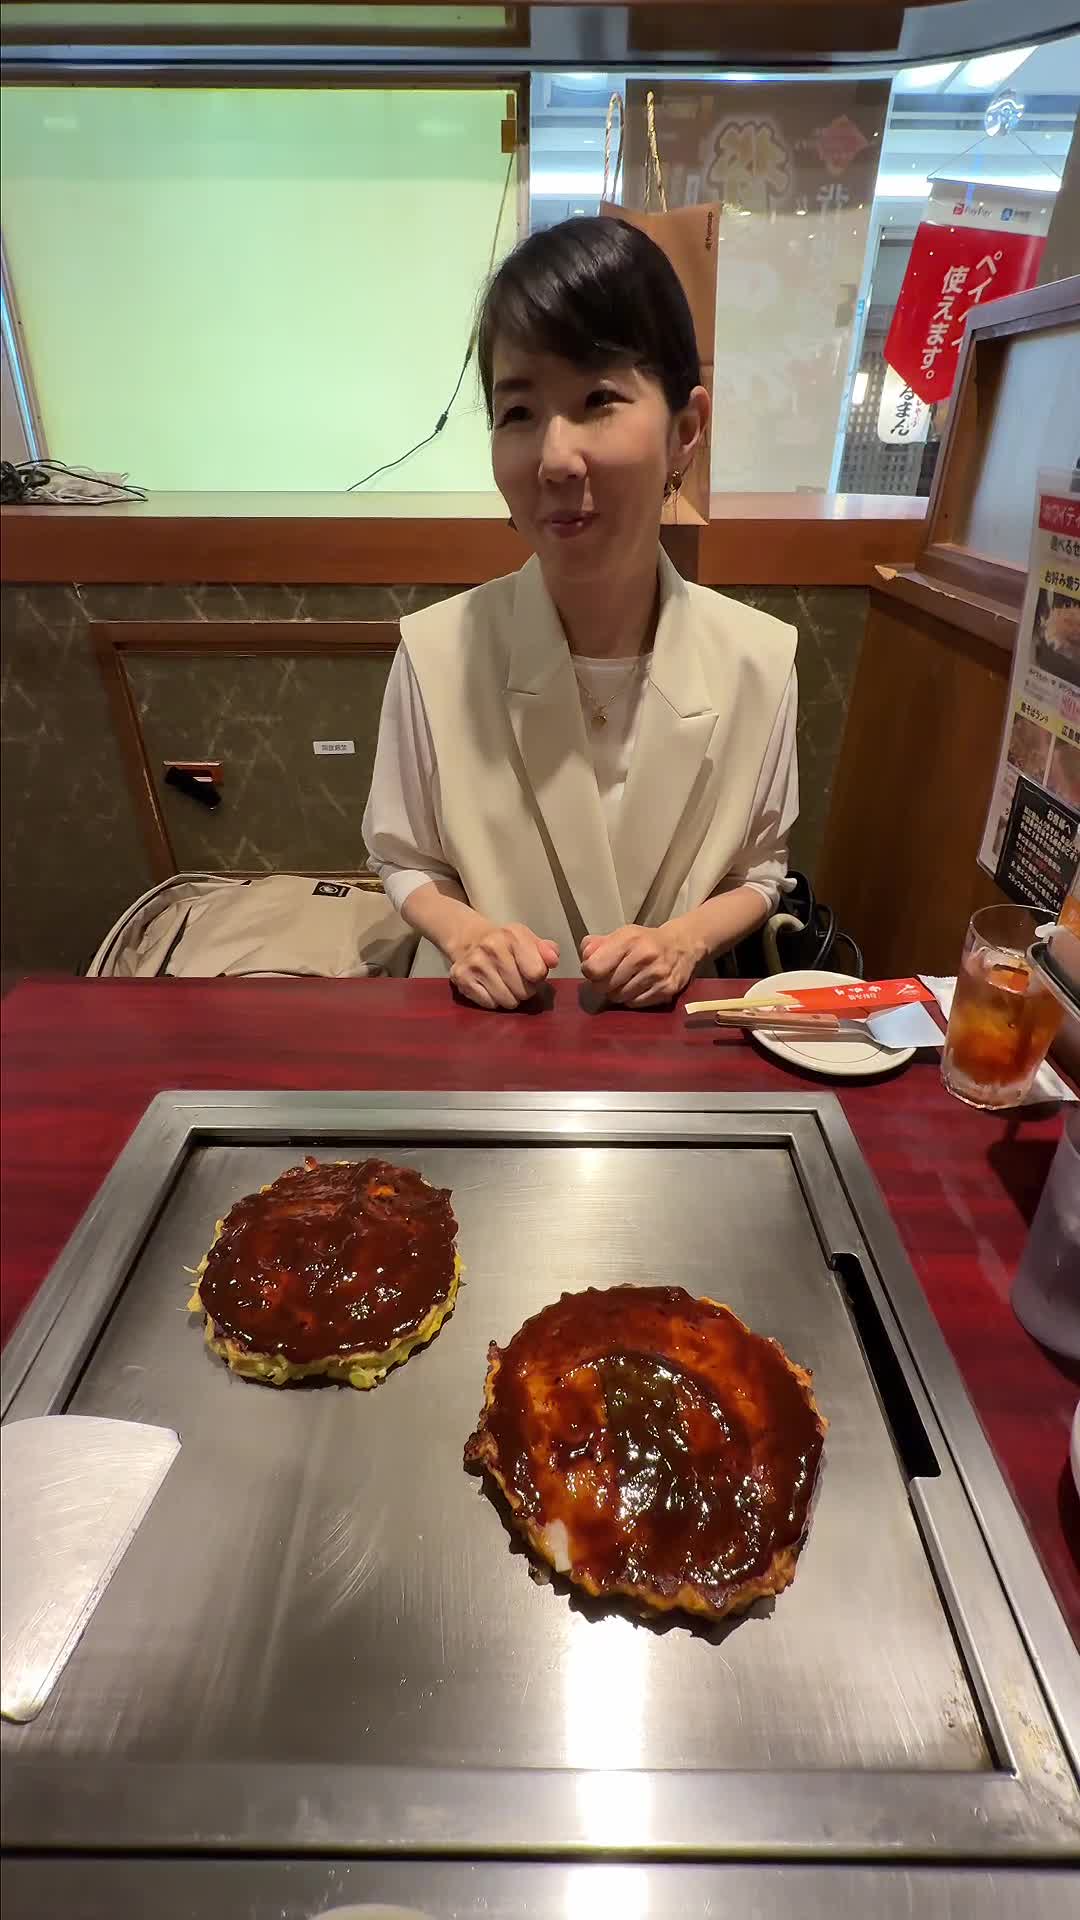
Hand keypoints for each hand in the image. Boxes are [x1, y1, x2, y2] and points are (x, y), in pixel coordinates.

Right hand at [449, 921, 558, 1010]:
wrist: (470, 940)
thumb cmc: (506, 945)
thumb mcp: (529, 941)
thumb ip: (548, 950)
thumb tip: (553, 959)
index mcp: (512, 935)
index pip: (537, 972)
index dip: (538, 977)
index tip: (531, 971)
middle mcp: (491, 946)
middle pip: (524, 991)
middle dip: (525, 989)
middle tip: (516, 979)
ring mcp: (474, 963)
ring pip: (508, 1001)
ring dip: (510, 997)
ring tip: (504, 983)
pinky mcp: (461, 979)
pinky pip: (490, 1004)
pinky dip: (493, 1000)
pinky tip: (489, 986)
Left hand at [580, 918, 704, 1006]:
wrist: (683, 945)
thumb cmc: (645, 941)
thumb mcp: (621, 934)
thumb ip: (597, 945)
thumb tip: (585, 959)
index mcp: (629, 940)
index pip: (594, 968)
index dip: (590, 972)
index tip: (594, 970)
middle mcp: (644, 957)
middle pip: (605, 986)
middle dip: (602, 984)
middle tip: (609, 978)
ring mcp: (657, 975)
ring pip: (619, 997)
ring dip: (617, 993)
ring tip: (624, 982)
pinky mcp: (666, 990)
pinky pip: (635, 1003)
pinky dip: (632, 999)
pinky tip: (637, 988)